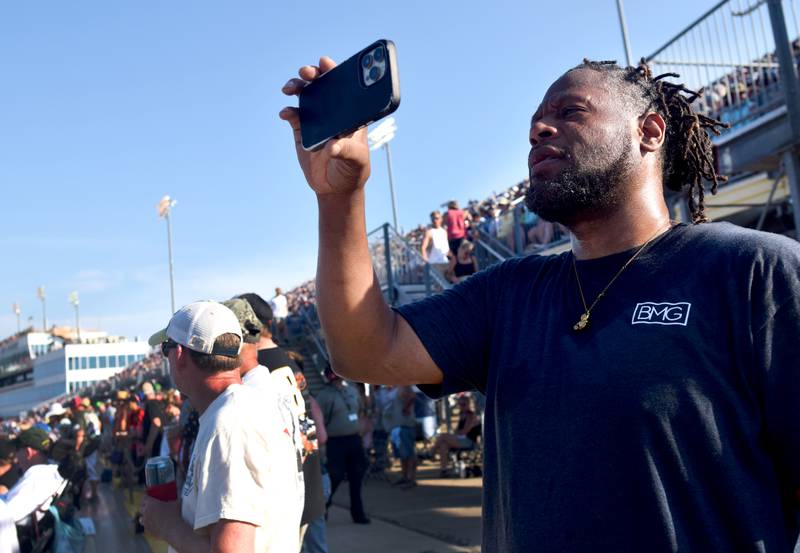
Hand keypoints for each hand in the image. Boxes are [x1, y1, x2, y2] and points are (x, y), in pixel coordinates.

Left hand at [140, 496, 182, 541]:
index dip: (146, 497)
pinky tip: (153, 526)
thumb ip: (175, 500)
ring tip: (149, 518)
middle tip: (150, 507)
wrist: (173, 528)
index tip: (148, 498)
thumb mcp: (176, 503)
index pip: (144, 498)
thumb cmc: (174, 514)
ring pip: (140, 519)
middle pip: (141, 508)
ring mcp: (145, 521)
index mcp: (151, 503)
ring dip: (144, 517)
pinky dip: (148, 526)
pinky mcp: (147, 529)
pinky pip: (145, 527)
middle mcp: (146, 511)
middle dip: (144, 507)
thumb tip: (180, 499)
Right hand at [279, 56, 370, 196]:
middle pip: (322, 84)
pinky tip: (285, 113)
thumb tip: (332, 146)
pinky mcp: (301, 130)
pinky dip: (287, 110)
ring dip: (297, 86)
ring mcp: (316, 118)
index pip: (344, 86)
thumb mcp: (356, 161)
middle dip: (313, 74)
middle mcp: (333, 111)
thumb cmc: (352, 170)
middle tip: (306, 73)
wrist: (335, 188)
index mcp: (350, 113)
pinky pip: (292, 115)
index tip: (325, 62)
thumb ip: (347, 152)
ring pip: (305, 94)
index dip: (334, 71)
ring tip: (290, 88)